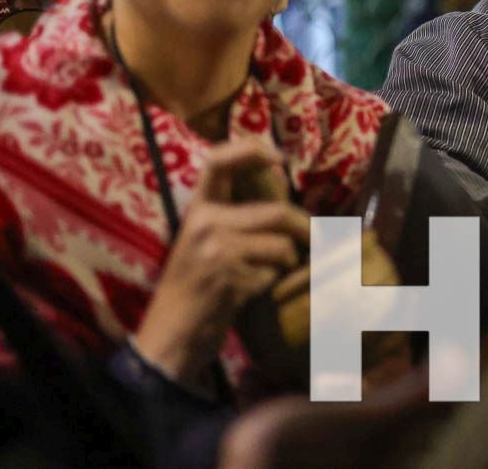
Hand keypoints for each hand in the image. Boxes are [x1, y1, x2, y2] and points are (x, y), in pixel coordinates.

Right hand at [134, 138, 309, 385]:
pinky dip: (273, 284)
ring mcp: (216, 250)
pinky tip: (250, 294)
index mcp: (197, 210)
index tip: (278, 159)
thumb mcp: (204, 245)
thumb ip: (236, 219)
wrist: (170, 337)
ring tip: (267, 274)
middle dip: (306, 228)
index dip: (250, 150)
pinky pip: (274, 273)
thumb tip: (287, 196)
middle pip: (277, 212)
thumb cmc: (194, 290)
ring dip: (287, 263)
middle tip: (317, 240)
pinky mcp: (229, 277)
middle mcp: (204, 223)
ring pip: (282, 245)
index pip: (217, 160)